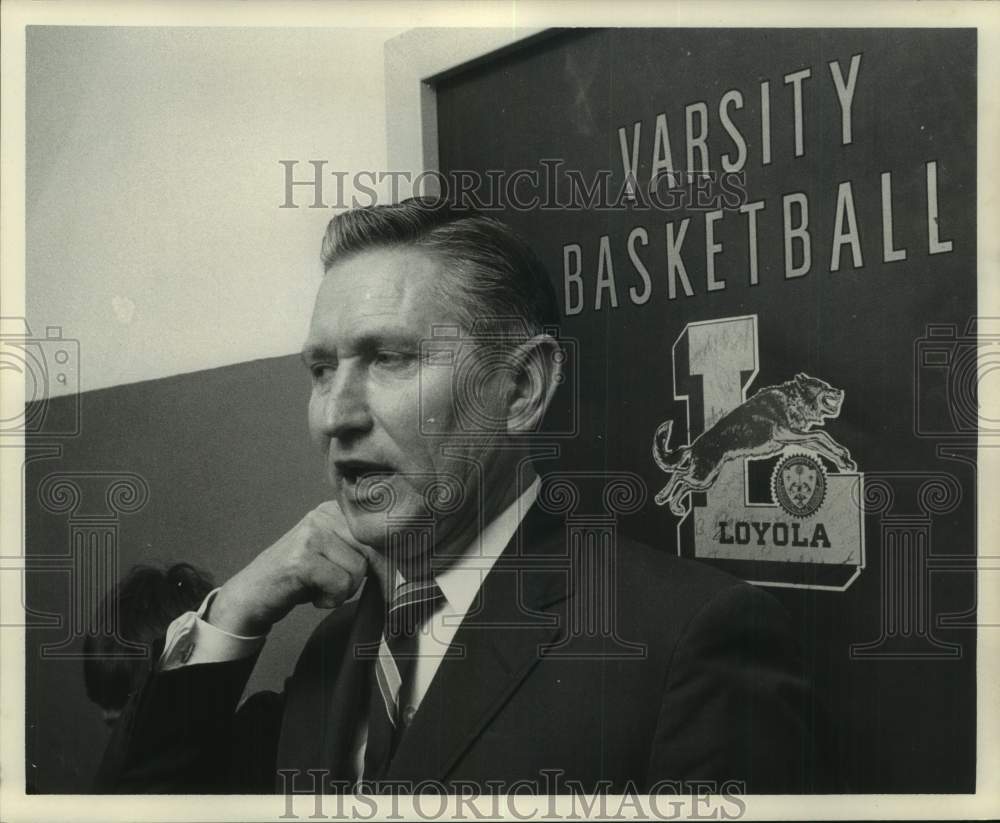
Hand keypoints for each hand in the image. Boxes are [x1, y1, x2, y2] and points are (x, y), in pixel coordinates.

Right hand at [208, 501, 383, 635]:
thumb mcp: (334, 557)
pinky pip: (340, 583)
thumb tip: (407, 564)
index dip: (391, 559)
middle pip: (373, 549)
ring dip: (344, 591)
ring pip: (358, 569)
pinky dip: (330, 599)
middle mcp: (323, 515)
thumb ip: (363, 552)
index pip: (379, 531)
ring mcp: (311, 533)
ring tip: (321, 589)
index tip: (395, 578)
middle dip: (374, 577)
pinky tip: (313, 596)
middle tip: (359, 592)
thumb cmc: (300, 580)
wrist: (253, 595)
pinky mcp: (301, 557)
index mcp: (335, 511)